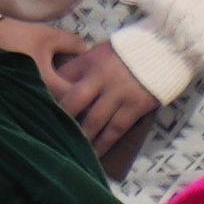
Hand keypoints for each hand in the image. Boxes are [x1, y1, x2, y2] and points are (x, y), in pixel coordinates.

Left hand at [44, 43, 158, 154]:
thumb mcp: (100, 51)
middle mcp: (101, 78)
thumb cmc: (127, 52)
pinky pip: (116, 129)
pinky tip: (95, 154)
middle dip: (61, 118)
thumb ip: (81, 66)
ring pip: (94, 120)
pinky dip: (104, 143)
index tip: (38, 109)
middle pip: (73, 101)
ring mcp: (119, 93)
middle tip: (49, 134)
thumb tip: (57, 83)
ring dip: (81, 137)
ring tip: (70, 150)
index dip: (49, 94)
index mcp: (89, 61)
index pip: (62, 78)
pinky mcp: (136, 105)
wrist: (165, 49)